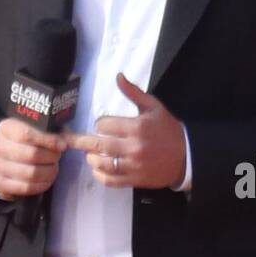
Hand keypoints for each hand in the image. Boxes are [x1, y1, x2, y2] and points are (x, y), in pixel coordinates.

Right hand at [0, 118, 67, 200]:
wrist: (7, 159)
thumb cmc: (29, 142)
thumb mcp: (40, 131)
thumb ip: (57, 133)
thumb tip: (75, 140)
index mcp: (6, 128)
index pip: (27, 134)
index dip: (48, 140)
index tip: (63, 146)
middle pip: (31, 155)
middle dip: (51, 157)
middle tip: (57, 157)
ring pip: (31, 173)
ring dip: (49, 172)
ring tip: (53, 168)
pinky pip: (26, 188)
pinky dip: (41, 185)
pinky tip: (46, 179)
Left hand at [60, 72, 185, 188]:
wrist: (186, 156)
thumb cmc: (168, 129)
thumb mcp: (154, 107)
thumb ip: (134, 92)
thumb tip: (118, 76)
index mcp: (137, 127)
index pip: (104, 125)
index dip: (100, 124)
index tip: (103, 126)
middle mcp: (133, 147)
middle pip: (98, 145)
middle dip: (80, 142)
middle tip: (68, 141)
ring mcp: (133, 165)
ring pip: (101, 164)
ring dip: (91, 159)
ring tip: (89, 155)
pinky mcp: (135, 180)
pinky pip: (110, 180)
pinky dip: (100, 175)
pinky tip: (98, 169)